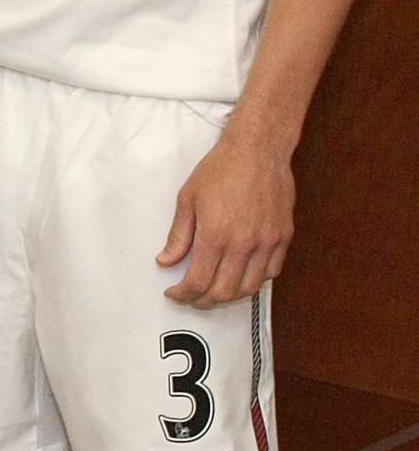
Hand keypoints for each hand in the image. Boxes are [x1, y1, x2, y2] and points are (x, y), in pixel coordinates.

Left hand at [159, 124, 293, 306]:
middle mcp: (243, 244)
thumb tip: (165, 260)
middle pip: (224, 292)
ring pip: (250, 288)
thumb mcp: (187, 199)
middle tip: (191, 298)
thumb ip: (178, 235)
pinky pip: (271, 272)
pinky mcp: (284, 237)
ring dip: (230, 296)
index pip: (198, 281)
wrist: (258, 150)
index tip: (174, 293)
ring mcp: (267, 242)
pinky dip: (254, 281)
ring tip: (214, 291)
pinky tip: (240, 275)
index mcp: (215, 235)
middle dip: (203, 301)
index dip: (183, 294)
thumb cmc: (220, 169)